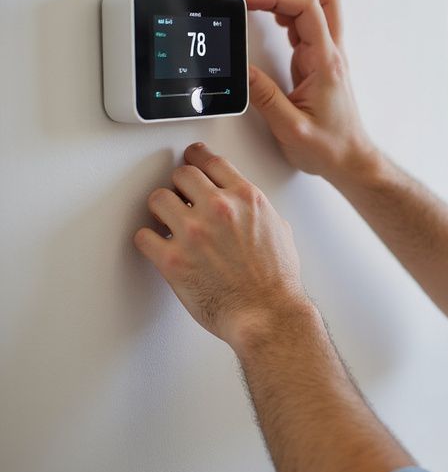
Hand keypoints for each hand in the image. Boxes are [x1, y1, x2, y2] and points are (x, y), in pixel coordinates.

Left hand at [135, 143, 309, 350]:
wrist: (267, 313)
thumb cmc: (276, 281)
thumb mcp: (280, 231)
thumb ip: (258, 212)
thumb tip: (247, 210)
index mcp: (247, 198)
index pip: (211, 161)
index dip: (197, 158)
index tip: (191, 158)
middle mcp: (219, 209)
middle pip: (181, 174)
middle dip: (180, 185)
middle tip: (179, 196)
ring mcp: (193, 233)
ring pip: (157, 198)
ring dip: (161, 209)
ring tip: (166, 220)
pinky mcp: (172, 260)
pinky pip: (143, 236)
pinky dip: (148, 239)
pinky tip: (157, 244)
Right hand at [244, 0, 376, 181]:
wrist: (352, 161)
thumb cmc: (330, 148)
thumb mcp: (290, 127)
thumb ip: (265, 97)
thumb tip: (243, 70)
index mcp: (325, 63)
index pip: (307, 11)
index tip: (248, 0)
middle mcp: (331, 56)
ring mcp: (328, 59)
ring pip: (318, 11)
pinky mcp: (321, 67)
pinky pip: (309, 30)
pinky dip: (292, 15)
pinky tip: (275, 17)